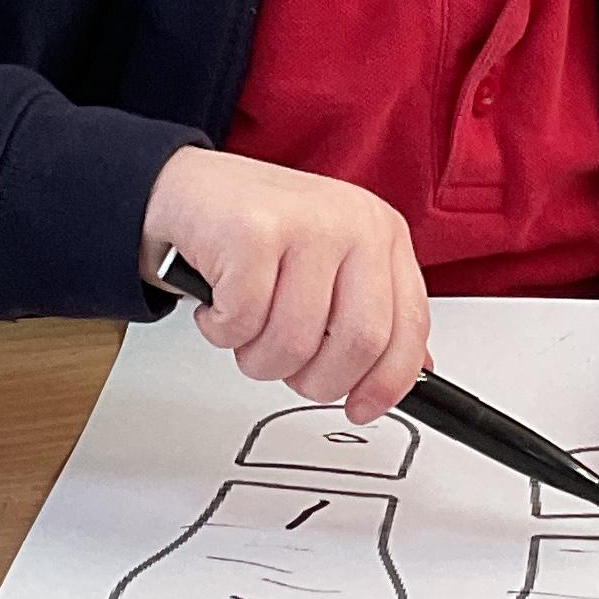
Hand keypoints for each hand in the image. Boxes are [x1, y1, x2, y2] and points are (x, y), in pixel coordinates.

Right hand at [139, 148, 430, 419]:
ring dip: (259, 358)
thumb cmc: (259, 233)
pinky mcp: (253, 232)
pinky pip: (244, 323)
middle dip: (316, 380)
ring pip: (295, 343)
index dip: (387, 382)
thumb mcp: (330, 268)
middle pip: (359, 343)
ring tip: (246, 329)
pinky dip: (223, 332)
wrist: (189, 190)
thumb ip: (369, 315)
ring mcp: (306, 223)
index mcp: (383, 234)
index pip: (410, 327)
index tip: (361, 407)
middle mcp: (354, 224)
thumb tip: (407, 376)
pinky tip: (220, 304)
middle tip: (289, 370)